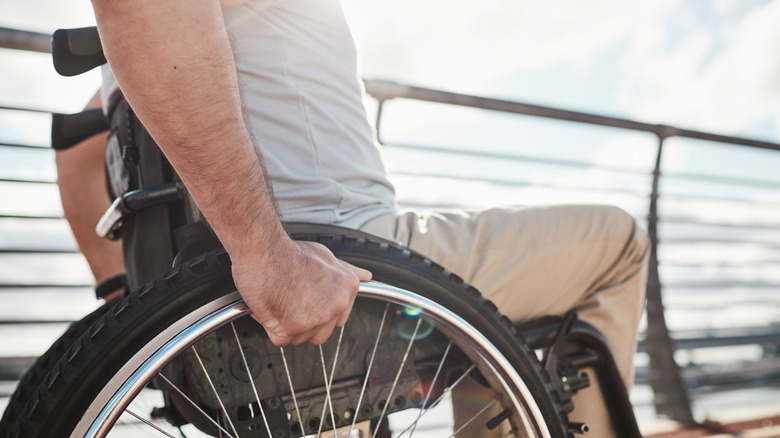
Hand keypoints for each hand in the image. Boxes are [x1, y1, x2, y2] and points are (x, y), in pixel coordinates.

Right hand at [231, 238, 371, 345]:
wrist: (264, 251)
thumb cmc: (289, 253)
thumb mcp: (325, 256)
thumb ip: (346, 271)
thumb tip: (365, 276)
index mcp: (347, 289)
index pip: (338, 318)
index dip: (318, 310)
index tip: (308, 301)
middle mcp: (336, 304)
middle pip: (321, 332)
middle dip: (304, 321)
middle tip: (291, 301)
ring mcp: (316, 318)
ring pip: (301, 338)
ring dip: (287, 326)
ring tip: (280, 300)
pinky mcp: (293, 327)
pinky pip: (281, 340)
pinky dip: (272, 327)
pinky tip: (271, 307)